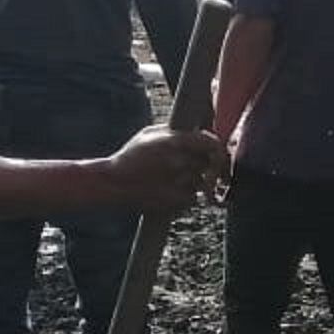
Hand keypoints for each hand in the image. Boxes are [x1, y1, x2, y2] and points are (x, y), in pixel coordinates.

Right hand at [108, 127, 226, 211]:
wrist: (113, 184)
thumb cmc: (129, 157)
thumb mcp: (149, 135)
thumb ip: (175, 132)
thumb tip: (197, 132)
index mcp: (175, 142)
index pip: (212, 142)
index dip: (219, 150)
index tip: (220, 156)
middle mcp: (180, 161)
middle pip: (211, 164)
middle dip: (212, 169)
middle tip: (213, 175)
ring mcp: (180, 182)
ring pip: (202, 183)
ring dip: (196, 183)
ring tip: (174, 181)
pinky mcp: (177, 201)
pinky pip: (193, 198)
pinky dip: (187, 197)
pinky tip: (170, 193)